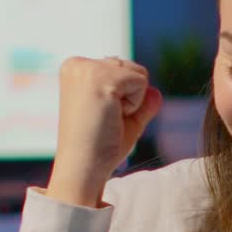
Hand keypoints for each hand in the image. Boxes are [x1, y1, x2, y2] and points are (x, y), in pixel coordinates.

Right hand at [47, 56, 161, 206]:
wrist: (83, 168)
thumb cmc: (99, 147)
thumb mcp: (124, 120)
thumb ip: (141, 104)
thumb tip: (156, 92)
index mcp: (75, 69)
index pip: (120, 69)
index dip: (122, 97)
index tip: (101, 116)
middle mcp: (77, 63)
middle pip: (131, 67)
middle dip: (129, 97)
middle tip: (106, 119)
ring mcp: (87, 69)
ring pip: (138, 73)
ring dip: (133, 101)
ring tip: (108, 118)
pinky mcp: (100, 78)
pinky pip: (141, 82)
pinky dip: (135, 105)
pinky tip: (113, 117)